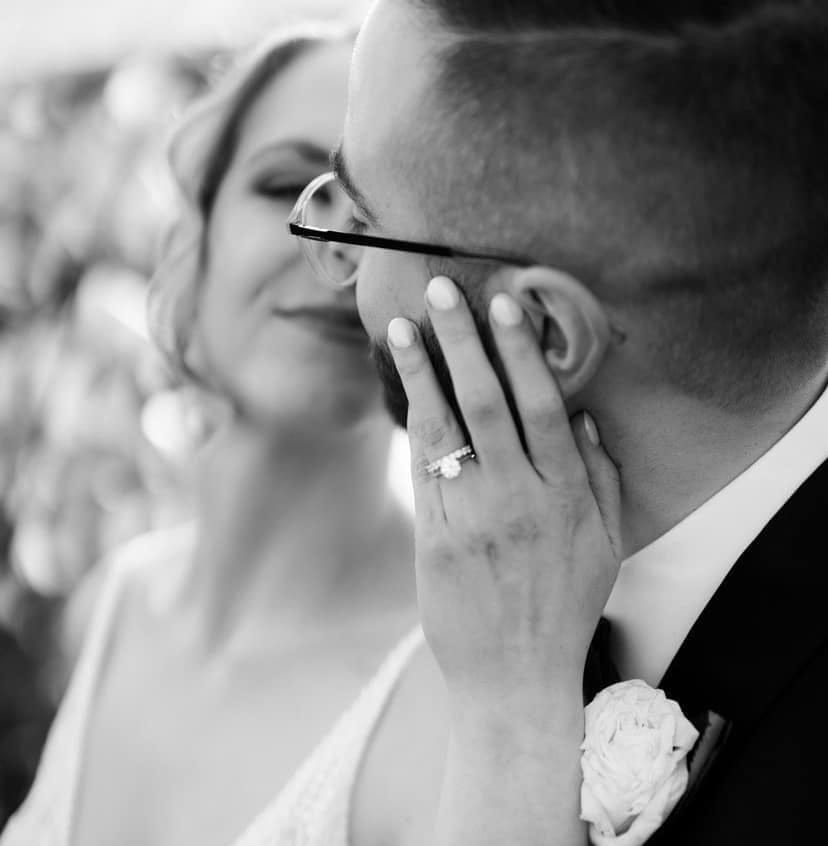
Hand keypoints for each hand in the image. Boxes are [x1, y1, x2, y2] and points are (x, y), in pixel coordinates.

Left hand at [387, 274, 621, 713]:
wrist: (514, 676)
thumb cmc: (564, 608)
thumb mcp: (607, 548)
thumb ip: (602, 479)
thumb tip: (587, 417)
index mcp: (567, 496)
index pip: (542, 406)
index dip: (521, 351)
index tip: (506, 305)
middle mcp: (520, 498)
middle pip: (489, 403)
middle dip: (466, 341)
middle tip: (446, 291)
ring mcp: (472, 517)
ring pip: (446, 428)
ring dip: (424, 371)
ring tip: (407, 326)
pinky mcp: (434, 537)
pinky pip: (424, 468)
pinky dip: (414, 422)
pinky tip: (405, 387)